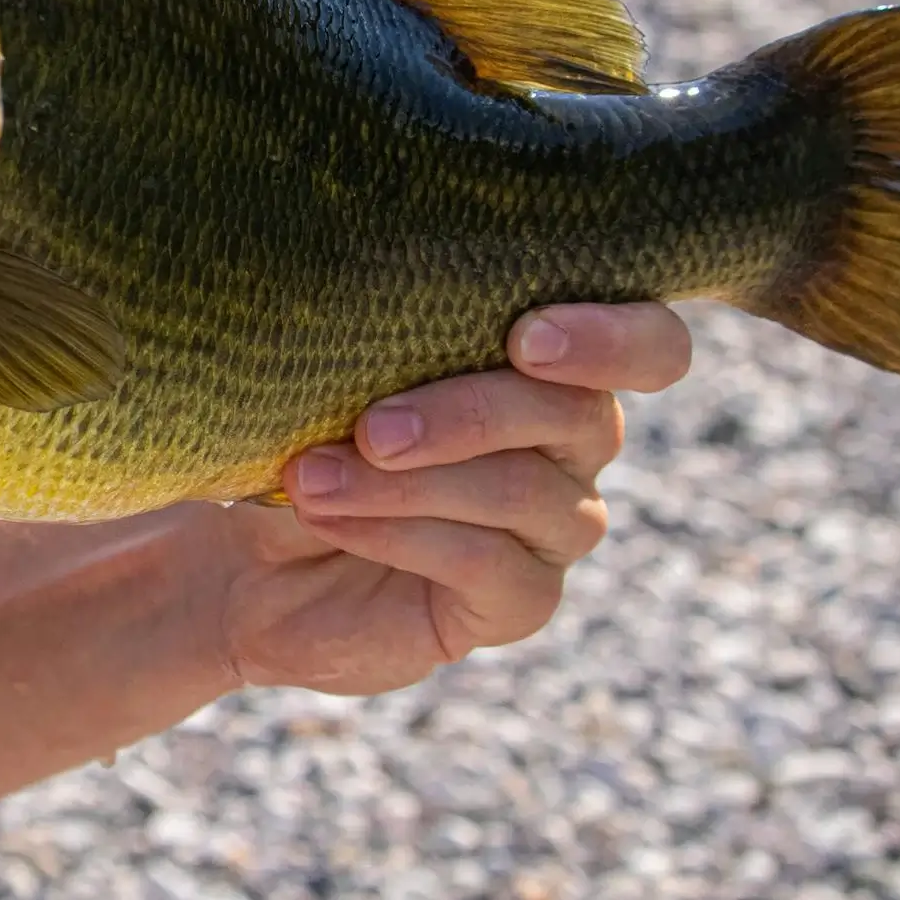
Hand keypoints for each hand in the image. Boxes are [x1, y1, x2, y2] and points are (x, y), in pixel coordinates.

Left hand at [218, 303, 689, 694]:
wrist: (252, 558)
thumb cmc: (303, 435)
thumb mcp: (330, 378)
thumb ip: (377, 340)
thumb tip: (352, 299)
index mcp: (551, 364)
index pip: (647, 344)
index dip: (612, 338)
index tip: (526, 339)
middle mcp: (574, 443)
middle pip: (581, 416)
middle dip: (469, 414)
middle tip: (372, 429)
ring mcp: (555, 526)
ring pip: (521, 491)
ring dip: (405, 483)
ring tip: (311, 479)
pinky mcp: (520, 600)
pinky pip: (488, 564)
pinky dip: (398, 535)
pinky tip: (329, 520)